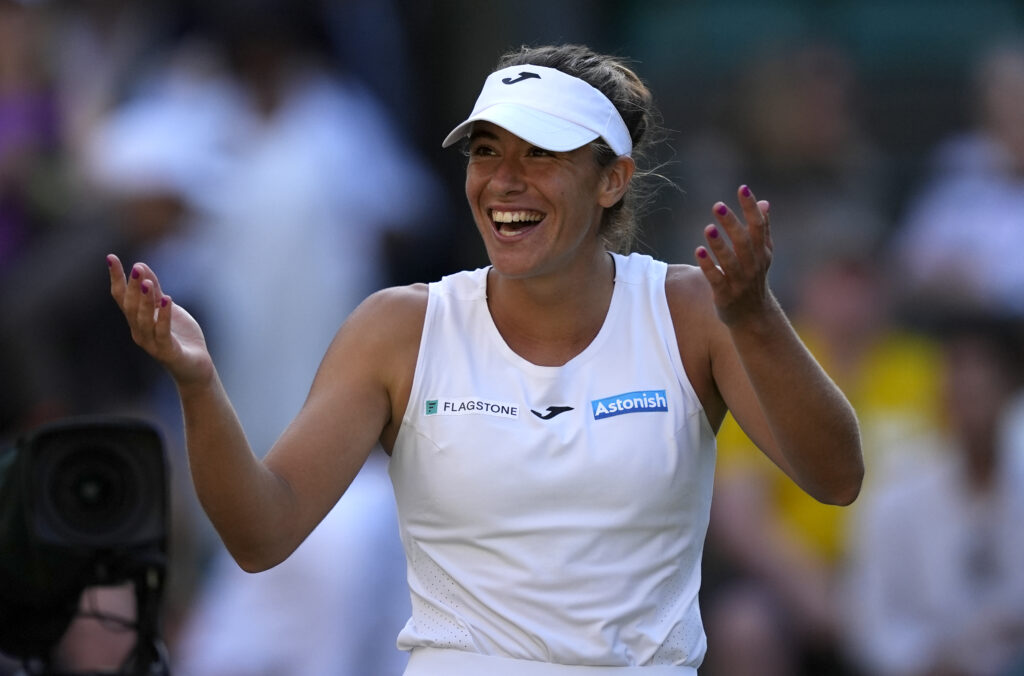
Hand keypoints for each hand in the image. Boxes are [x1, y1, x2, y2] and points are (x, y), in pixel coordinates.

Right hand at [107, 254, 213, 388]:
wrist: (196, 366)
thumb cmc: (180, 336)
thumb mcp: (168, 309)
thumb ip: (155, 291)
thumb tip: (141, 266)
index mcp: (137, 320)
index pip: (121, 297)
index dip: (116, 278)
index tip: (111, 257)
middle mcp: (139, 331)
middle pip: (130, 307)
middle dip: (132, 287)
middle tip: (136, 268)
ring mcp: (152, 343)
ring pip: (143, 320)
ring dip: (145, 300)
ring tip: (147, 282)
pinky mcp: (168, 351)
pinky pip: (163, 332)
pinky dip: (164, 316)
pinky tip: (167, 300)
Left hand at [694, 184, 773, 326]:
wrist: (753, 317)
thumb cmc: (754, 279)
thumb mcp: (762, 254)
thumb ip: (763, 229)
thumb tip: (764, 202)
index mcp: (762, 253)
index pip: (758, 226)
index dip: (751, 208)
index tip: (743, 188)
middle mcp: (753, 266)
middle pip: (743, 242)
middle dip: (731, 224)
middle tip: (718, 205)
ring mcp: (740, 281)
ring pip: (730, 262)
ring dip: (719, 245)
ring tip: (708, 228)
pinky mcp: (725, 295)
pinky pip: (716, 279)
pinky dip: (707, 266)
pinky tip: (698, 251)